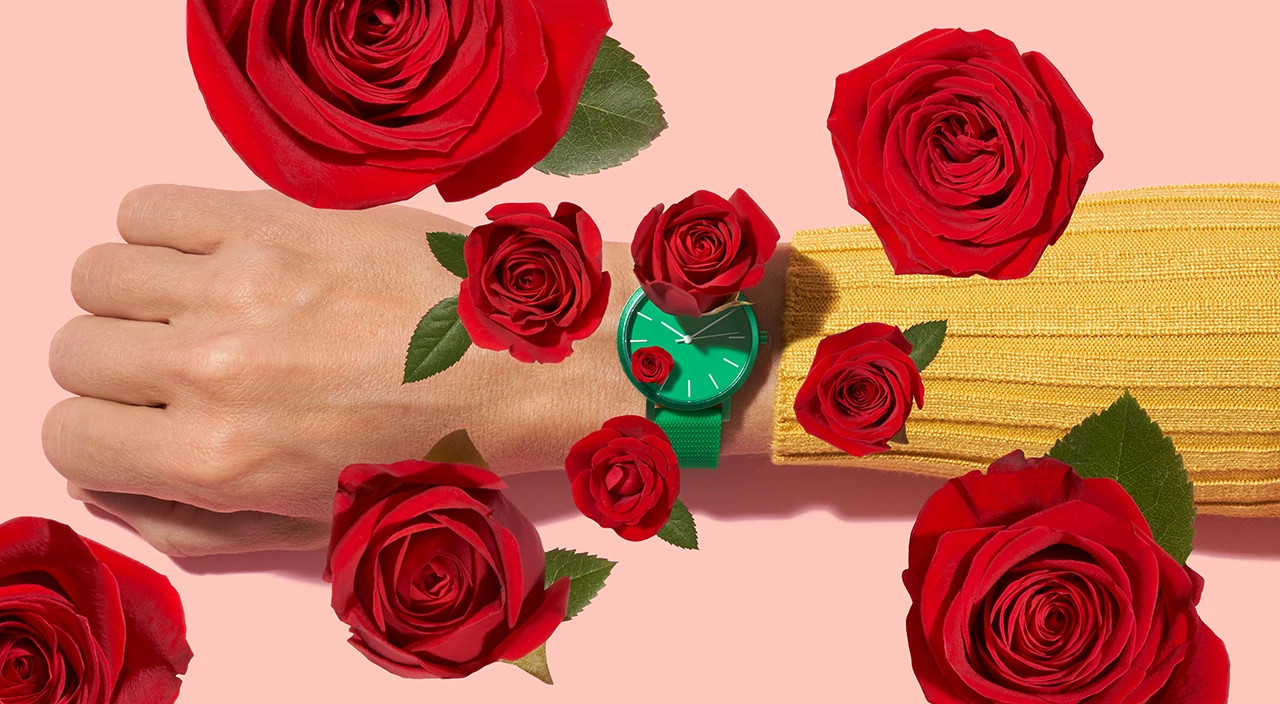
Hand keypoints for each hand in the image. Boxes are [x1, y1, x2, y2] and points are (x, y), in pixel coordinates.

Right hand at [44, 186, 785, 555]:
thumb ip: (198, 521)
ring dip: (131, 301)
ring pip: (99, 274)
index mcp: (222, 458)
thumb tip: (114, 483)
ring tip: (194, 312)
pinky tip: (214, 258)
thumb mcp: (318, 525)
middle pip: (75, 351)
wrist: (534, 360)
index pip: (67, 435)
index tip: (139, 428)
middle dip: (113, 372)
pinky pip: (149, 207)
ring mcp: (242, 281)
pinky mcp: (277, 217)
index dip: (98, 436)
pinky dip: (159, 234)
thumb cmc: (440, 452)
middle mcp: (214, 366)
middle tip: (176, 373)